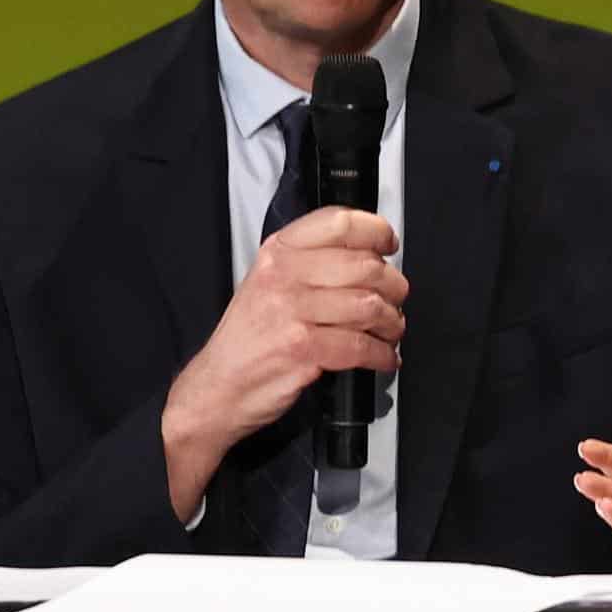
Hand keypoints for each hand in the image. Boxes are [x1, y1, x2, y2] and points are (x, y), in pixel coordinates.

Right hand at [161, 208, 406, 517]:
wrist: (216, 388)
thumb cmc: (248, 338)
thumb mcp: (268, 283)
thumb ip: (311, 263)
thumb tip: (368, 256)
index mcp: (278, 252)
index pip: (339, 223)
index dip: (376, 231)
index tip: (388, 246)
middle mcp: (284, 276)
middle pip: (364, 266)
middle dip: (393, 287)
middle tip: (396, 300)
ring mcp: (291, 312)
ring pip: (368, 305)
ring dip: (392, 323)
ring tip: (390, 331)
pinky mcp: (302, 349)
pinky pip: (361, 346)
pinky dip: (382, 355)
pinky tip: (382, 358)